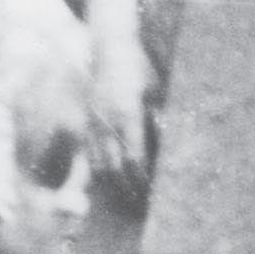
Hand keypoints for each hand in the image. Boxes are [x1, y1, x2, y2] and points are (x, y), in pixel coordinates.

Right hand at [82, 19, 153, 205]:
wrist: (109, 46)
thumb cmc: (140, 70)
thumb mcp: (157, 92)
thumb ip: (159, 120)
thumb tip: (168, 149)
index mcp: (127, 112)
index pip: (134, 155)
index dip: (141, 178)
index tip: (152, 193)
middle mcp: (106, 118)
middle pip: (115, 164)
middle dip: (128, 188)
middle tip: (142, 207)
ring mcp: (92, 119)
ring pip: (99, 161)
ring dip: (113, 184)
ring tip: (127, 201)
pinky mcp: (86, 120)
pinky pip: (90, 152)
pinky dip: (100, 170)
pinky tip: (110, 184)